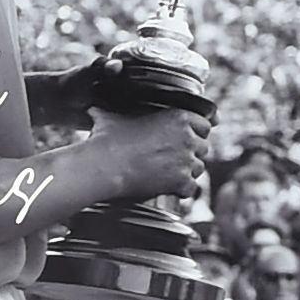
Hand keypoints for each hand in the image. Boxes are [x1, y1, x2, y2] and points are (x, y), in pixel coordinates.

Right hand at [61, 107, 211, 208]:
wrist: (104, 166)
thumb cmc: (107, 140)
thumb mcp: (111, 117)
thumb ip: (111, 110)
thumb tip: (95, 109)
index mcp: (178, 116)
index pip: (204, 123)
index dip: (196, 131)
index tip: (189, 136)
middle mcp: (187, 137)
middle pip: (204, 147)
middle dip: (191, 152)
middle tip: (175, 157)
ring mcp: (186, 160)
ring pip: (199, 168)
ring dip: (187, 171)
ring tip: (170, 173)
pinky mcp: (181, 182)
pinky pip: (191, 188)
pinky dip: (181, 190)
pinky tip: (169, 188)